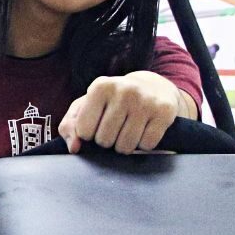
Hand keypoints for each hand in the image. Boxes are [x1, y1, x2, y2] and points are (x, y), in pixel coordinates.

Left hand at [60, 71, 193, 154]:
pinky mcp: (164, 111)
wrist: (153, 87)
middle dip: (108, 141)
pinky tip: (144, 130)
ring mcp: (145, 100)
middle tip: (116, 128)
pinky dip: (144, 145)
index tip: (98, 124)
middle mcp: (124, 90)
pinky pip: (147, 145)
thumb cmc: (113, 101)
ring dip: (125, 146)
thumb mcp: (87, 106)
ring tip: (128, 131)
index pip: (84, 131)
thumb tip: (74, 148)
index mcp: (100, 87)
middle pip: (105, 141)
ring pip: (126, 146)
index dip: (90, 134)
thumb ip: (70, 126)